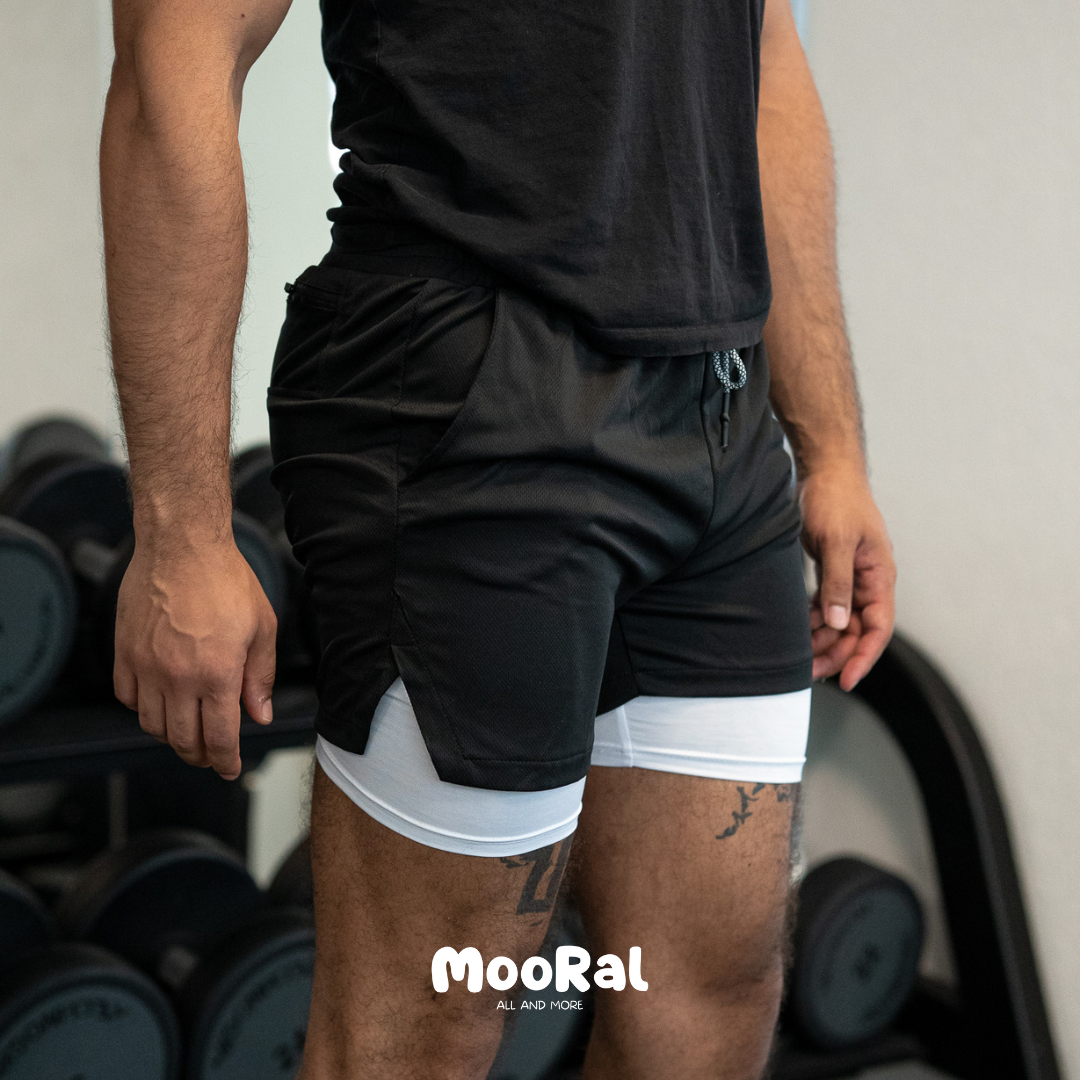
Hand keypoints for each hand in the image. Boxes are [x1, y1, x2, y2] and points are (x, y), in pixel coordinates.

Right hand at [113, 536, 276, 779]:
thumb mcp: (262, 628)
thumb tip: (259, 715)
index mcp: (218, 674)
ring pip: (153, 724)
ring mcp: (146, 666)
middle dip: (199, 755)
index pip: (220, 737)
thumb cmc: (226, 581)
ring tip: (188, 729)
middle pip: (182, 740)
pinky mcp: (124, 653)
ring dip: (172, 735)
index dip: (225, 760)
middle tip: (210, 755)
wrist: (182, 547)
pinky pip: (128, 698)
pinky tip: (161, 702)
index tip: (228, 768)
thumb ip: (260, 677)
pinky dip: (143, 709)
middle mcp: (178, 677)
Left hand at [798, 463, 895, 690]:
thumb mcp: (836, 542)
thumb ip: (838, 583)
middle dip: (837, 654)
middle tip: (810, 673)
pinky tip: (798, 632)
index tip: (846, 680)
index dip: (864, 656)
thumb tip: (837, 622)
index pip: (878, 627)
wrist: (825, 470)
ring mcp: (851, 576)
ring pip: (840, 621)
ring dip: (823, 640)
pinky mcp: (833, 570)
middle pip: (857, 630)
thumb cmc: (836, 499)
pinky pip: (827, 605)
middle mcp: (869, 581)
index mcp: (880, 576)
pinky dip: (814, 621)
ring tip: (800, 657)